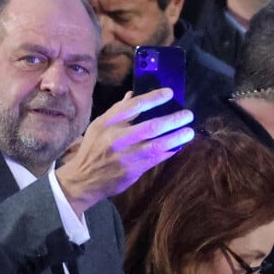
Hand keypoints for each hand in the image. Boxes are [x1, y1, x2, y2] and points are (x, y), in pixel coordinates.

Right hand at [56, 88, 193, 216]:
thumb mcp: (98, 126)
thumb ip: (117, 111)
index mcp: (107, 123)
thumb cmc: (92, 149)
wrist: (84, 180)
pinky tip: (178, 146)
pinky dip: (169, 152)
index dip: (154, 98)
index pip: (134, 105)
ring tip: (189, 132)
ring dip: (176, 138)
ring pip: (156, 145)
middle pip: (150, 126)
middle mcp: (117, 138)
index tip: (170, 93)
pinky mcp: (132, 171)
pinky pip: (156, 159)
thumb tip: (132, 94)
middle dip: (172, 120)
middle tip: (187, 114)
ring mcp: (126, 156)